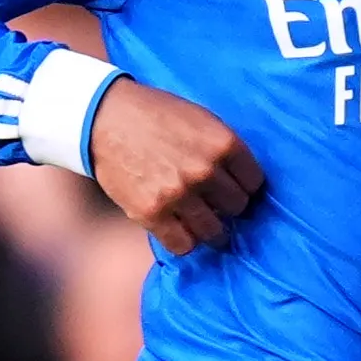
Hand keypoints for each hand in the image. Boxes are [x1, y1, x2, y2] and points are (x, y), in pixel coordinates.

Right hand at [89, 78, 265, 253]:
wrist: (106, 118)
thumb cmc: (156, 115)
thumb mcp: (201, 120)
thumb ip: (223, 149)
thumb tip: (243, 182)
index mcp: (223, 143)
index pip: (255, 182)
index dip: (244, 186)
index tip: (233, 187)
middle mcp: (205, 171)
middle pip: (237, 208)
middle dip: (226, 206)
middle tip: (213, 202)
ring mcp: (178, 194)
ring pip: (214, 232)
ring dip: (209, 229)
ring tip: (200, 222)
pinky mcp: (152, 213)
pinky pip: (183, 245)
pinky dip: (184, 241)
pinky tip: (178, 229)